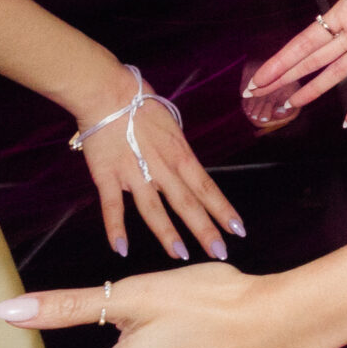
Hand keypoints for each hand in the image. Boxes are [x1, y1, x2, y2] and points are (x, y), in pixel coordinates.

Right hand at [70, 64, 244, 262]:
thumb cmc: (142, 106)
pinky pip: (112, 206)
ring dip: (167, 233)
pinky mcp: (107, 176)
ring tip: (181, 254)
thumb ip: (179, 154)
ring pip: (154, 209)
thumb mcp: (173, 129)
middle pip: (187, 203)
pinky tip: (121, 250)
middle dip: (205, 229)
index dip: (223, 210)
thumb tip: (187, 170)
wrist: (108, 93)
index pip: (207, 188)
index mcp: (181, 155)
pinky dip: (115, 228)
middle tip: (220, 253)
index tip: (239, 230)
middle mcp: (162, 167)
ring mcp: (134, 173)